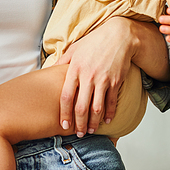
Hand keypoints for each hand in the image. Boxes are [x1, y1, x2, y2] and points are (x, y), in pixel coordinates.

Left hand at [56, 17, 138, 135]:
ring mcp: (103, 80)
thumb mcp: (74, 49)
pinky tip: (106, 121)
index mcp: (74, 70)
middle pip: (81, 107)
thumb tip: (50, 70)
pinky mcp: (116, 81)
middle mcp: (88, 77)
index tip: (63, 125)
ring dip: (93, 122)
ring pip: (97, 108)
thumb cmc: (95, 41)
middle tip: (78, 133)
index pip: (66, 97)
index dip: (64, 114)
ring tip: (90, 130)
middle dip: (78, 124)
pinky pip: (111, 102)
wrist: (119, 35)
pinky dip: (109, 114)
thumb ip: (62, 62)